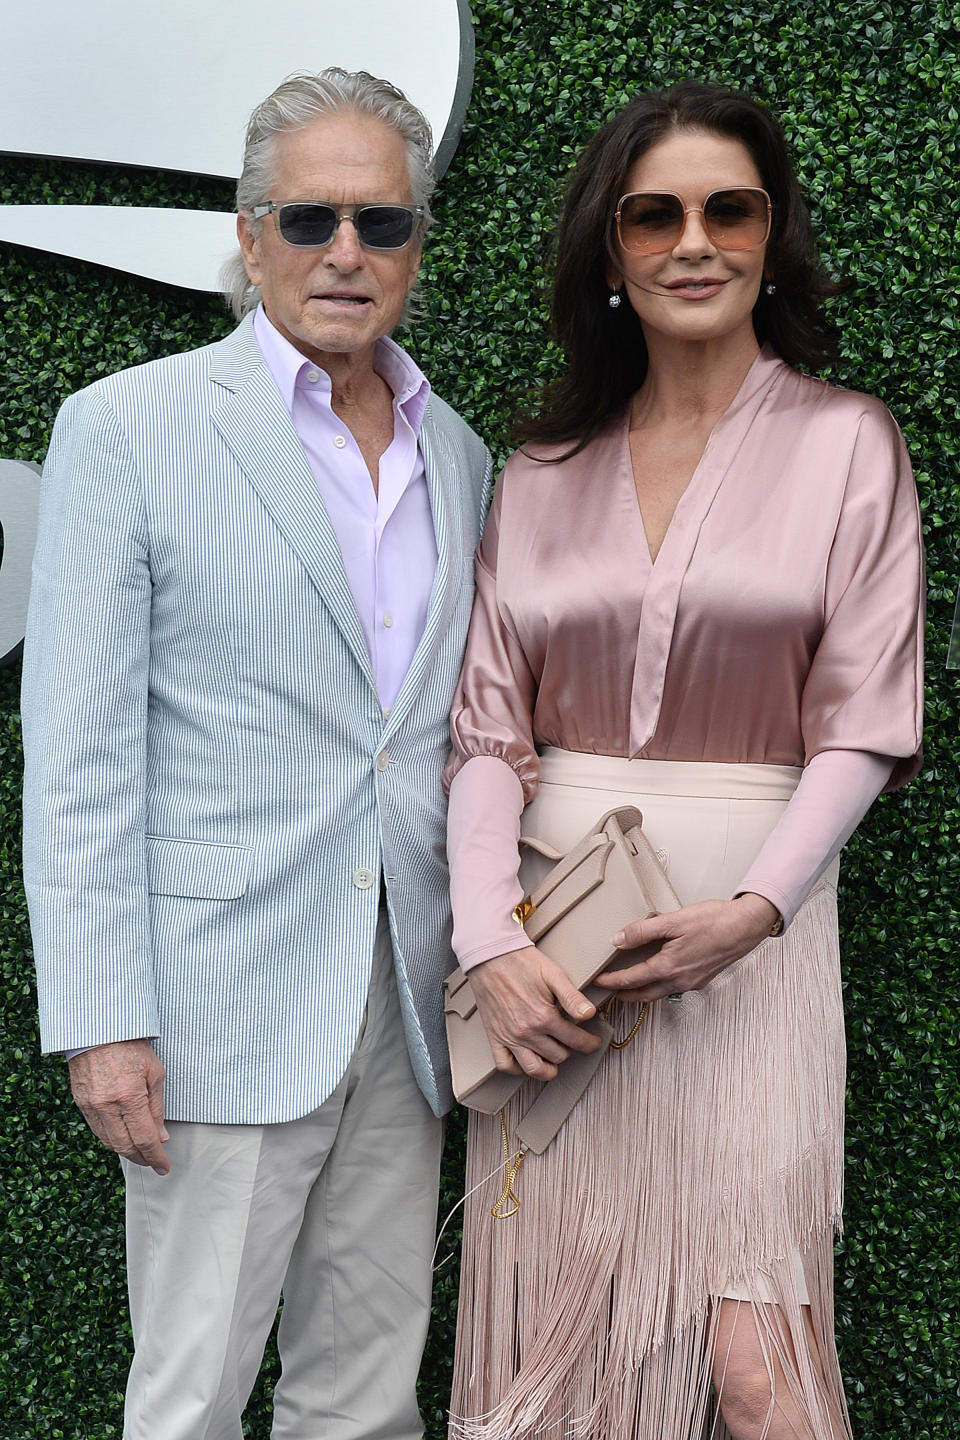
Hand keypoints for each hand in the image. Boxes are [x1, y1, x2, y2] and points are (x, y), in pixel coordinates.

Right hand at [68, 1039, 169, 1173]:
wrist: (99, 1029)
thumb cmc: (131, 1046)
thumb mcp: (154, 1073)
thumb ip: (157, 1108)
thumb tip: (161, 1137)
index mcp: (130, 1096)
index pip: (145, 1139)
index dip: (156, 1157)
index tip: (164, 1166)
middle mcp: (107, 1105)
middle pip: (125, 1147)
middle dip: (142, 1159)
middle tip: (154, 1162)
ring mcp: (91, 1106)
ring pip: (109, 1142)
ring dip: (126, 1152)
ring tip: (141, 1153)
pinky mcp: (81, 1104)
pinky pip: (97, 1131)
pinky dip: (111, 1140)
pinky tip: (122, 1139)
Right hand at [467, 945, 601, 1081]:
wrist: (490, 956)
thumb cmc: (521, 962)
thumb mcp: (553, 974)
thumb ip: (572, 997)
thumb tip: (589, 1014)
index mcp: (543, 1016)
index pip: (575, 1040)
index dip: (589, 1043)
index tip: (594, 1042)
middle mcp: (526, 1031)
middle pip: (558, 1055)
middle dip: (570, 1049)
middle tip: (573, 1041)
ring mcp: (508, 1037)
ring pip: (534, 1069)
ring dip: (548, 1067)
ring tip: (555, 1058)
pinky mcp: (494, 1036)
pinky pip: (505, 1065)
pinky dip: (517, 1068)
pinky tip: (526, 1059)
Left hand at [594, 893, 780, 1001]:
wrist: (746, 927)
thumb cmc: (714, 921)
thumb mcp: (673, 920)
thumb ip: (643, 931)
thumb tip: (618, 939)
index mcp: (668, 967)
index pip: (631, 980)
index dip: (611, 981)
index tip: (598, 981)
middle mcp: (679, 981)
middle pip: (643, 995)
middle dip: (624, 995)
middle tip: (609, 990)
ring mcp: (692, 982)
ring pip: (659, 993)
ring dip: (642, 992)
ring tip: (630, 984)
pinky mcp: (702, 979)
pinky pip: (674, 988)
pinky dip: (660, 985)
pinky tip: (659, 973)